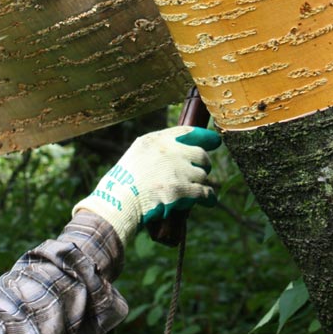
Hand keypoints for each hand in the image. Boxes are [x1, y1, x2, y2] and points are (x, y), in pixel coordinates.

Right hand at [72, 126, 221, 245]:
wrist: (118, 202)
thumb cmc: (123, 184)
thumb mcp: (136, 156)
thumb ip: (155, 153)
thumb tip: (176, 158)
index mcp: (155, 140)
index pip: (186, 132)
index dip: (204, 136)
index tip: (214, 141)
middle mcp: (168, 151)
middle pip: (200, 154)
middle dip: (204, 164)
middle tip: (201, 172)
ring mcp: (175, 170)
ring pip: (202, 175)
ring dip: (202, 183)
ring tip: (198, 190)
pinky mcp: (180, 190)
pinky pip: (204, 192)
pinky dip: (209, 197)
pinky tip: (209, 200)